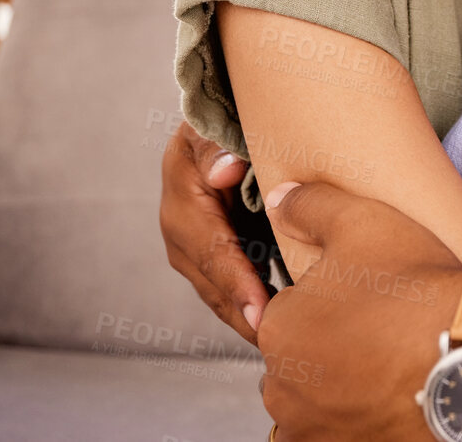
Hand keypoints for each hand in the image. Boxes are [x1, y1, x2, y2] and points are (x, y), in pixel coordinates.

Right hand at [159, 121, 265, 342]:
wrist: (218, 120)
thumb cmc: (223, 121)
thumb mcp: (214, 125)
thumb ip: (218, 148)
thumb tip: (225, 172)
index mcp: (183, 194)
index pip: (211, 248)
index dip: (236, 281)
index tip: (261, 311)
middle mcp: (180, 227)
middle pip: (211, 280)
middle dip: (242, 312)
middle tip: (277, 340)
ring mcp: (192, 244)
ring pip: (217, 290)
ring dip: (245, 315)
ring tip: (281, 341)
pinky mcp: (210, 253)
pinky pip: (228, 285)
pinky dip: (250, 304)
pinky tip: (279, 322)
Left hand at [261, 179, 461, 441]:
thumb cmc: (418, 290)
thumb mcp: (362, 221)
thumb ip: (310, 205)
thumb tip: (280, 199)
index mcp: (278, 328)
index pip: (289, 311)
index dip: (330, 299)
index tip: (367, 295)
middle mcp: (283, 386)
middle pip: (299, 358)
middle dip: (330, 346)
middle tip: (381, 327)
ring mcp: (315, 428)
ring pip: (316, 401)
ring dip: (341, 386)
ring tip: (391, 363)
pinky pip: (341, 432)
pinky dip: (359, 418)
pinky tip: (393, 394)